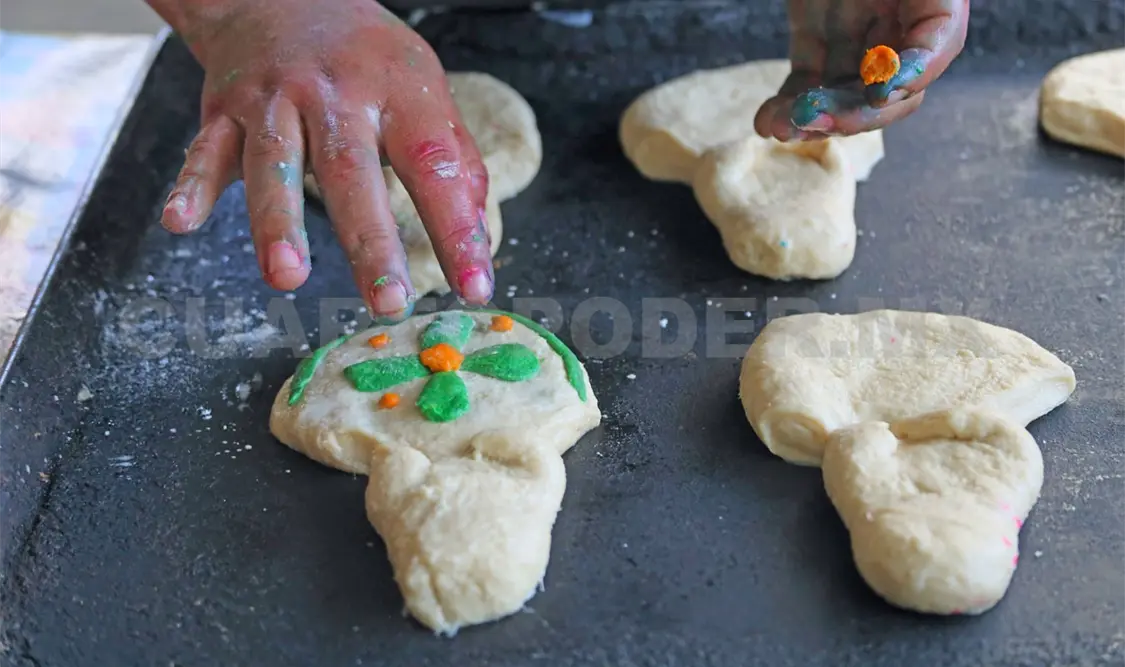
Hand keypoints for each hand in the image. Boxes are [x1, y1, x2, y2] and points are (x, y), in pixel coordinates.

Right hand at [153, 0, 492, 321]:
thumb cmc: (366, 58)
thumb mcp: (425, 91)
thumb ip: (453, 163)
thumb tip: (479, 239)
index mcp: (397, 92)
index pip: (434, 165)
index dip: (457, 229)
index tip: (475, 285)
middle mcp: (335, 94)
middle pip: (353, 171)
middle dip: (371, 240)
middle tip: (390, 301)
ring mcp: (274, 100)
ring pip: (275, 163)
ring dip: (278, 222)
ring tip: (287, 276)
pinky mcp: (224, 109)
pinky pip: (206, 149)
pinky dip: (191, 186)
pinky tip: (180, 222)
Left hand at [755, 0, 968, 140]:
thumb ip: (910, 6)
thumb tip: (890, 60)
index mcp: (933, 0)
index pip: (937, 48)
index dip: (913, 76)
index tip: (880, 90)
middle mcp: (898, 25)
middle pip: (888, 90)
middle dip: (852, 112)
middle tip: (812, 119)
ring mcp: (857, 36)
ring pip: (842, 96)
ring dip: (811, 119)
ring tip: (778, 126)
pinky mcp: (818, 41)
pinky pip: (807, 83)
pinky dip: (787, 105)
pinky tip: (766, 122)